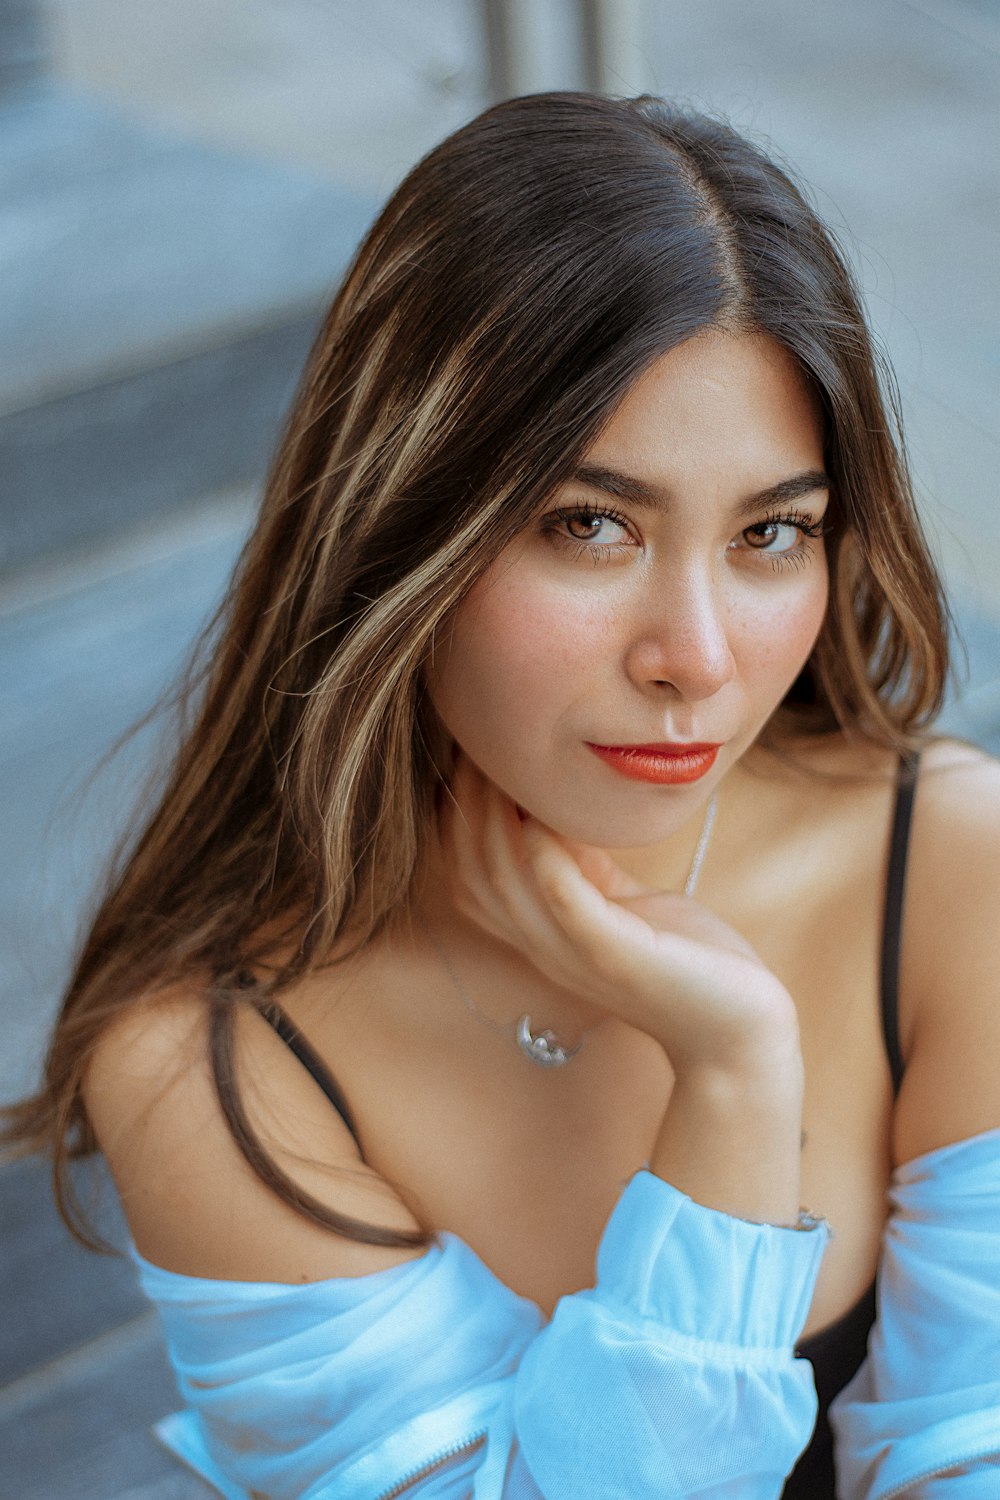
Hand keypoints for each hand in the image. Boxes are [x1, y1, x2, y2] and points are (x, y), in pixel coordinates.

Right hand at [437, 754, 799, 1078]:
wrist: (740, 1027)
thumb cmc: (686, 956)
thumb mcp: (623, 898)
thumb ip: (583, 862)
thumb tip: (554, 803)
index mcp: (542, 933)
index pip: (470, 872)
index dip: (459, 813)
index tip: (474, 753)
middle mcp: (544, 947)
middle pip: (475, 872)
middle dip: (468, 804)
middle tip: (479, 744)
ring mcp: (575, 955)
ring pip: (505, 882)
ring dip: (495, 820)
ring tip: (500, 767)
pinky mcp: (616, 955)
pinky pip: (563, 899)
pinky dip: (545, 856)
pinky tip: (542, 817)